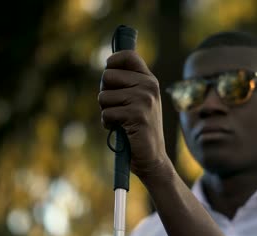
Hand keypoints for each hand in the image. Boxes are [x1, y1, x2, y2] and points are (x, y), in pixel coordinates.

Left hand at [98, 50, 170, 180]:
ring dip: (106, 111)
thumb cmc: (138, 129)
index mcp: (149, 80)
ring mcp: (144, 100)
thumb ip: (126, 84)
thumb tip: (107, 68)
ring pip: (103, 96)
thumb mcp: (136, 101)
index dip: (112, 62)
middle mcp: (149, 86)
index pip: (128, 55)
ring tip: (122, 121)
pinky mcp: (137, 115)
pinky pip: (106, 113)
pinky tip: (122, 130)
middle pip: (108, 75)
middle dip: (105, 93)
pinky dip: (108, 124)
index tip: (110, 76)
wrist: (152, 158)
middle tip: (119, 108)